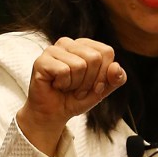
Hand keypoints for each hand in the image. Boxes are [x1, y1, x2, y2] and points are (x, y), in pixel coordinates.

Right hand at [17, 37, 126, 156]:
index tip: (95, 86)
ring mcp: (52, 50)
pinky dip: (63, 84)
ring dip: (76, 84)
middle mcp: (68, 43)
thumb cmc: (77, 98)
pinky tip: (56, 85)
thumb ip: (116, 78)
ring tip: (67, 87)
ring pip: (79, 65)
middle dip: (90, 81)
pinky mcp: (41, 60)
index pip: (106, 52)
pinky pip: (63, 71)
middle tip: (79, 89)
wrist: (55, 113)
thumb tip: (116, 66)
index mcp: (85, 45)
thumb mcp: (104, 89)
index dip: (104, 74)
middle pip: (94, 57)